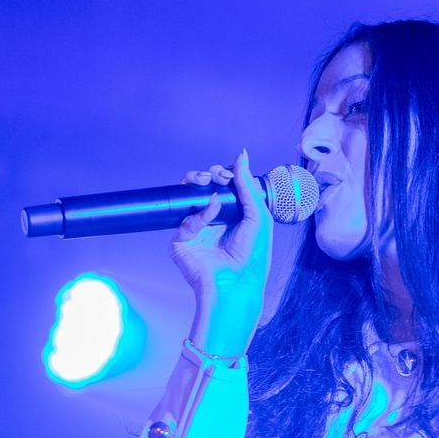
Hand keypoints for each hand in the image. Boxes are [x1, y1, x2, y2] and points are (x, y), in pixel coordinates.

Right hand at [172, 148, 276, 357]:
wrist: (237, 282)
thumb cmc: (253, 255)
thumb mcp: (258, 215)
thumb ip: (247, 185)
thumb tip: (241, 155)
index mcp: (230, 215)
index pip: (221, 187)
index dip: (223, 175)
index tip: (228, 173)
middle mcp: (211, 221)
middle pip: (201, 188)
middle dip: (208, 176)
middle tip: (216, 176)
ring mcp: (194, 231)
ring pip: (186, 198)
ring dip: (195, 183)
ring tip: (205, 181)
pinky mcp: (180, 242)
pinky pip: (185, 220)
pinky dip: (199, 213)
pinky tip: (210, 211)